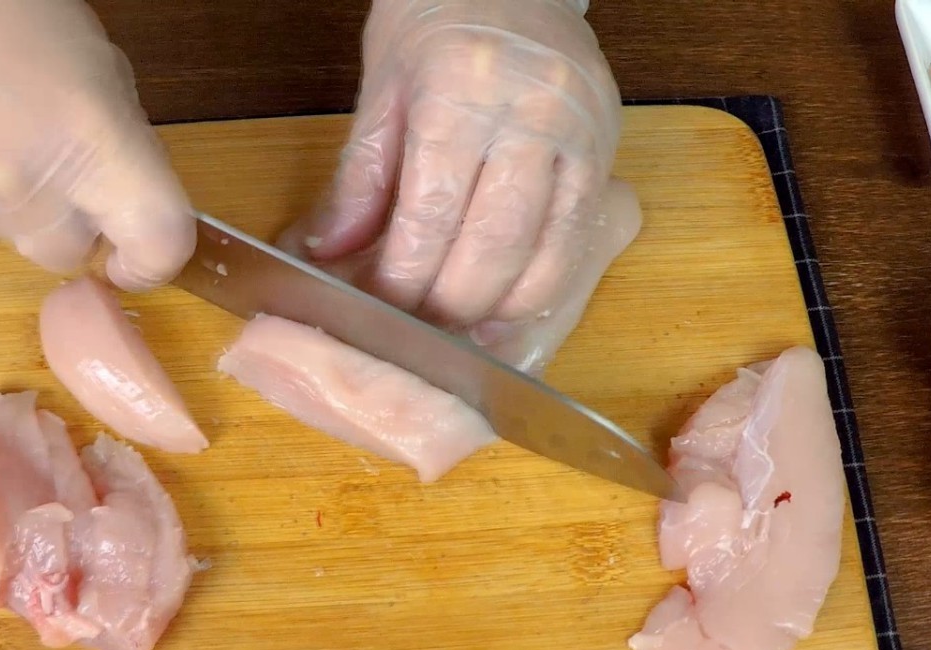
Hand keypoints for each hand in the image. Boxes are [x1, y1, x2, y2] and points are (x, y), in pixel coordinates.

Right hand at [0, 0, 193, 288]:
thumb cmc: (4, 10)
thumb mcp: (98, 66)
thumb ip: (119, 146)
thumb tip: (124, 206)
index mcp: (97, 139)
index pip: (156, 238)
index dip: (153, 261)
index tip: (135, 261)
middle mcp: (30, 180)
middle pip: (65, 252)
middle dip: (61, 222)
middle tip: (36, 159)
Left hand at [282, 0, 628, 364]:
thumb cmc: (438, 14)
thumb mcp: (383, 86)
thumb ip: (360, 177)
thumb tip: (325, 252)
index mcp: (462, 92)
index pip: (431, 217)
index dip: (403, 282)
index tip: (377, 315)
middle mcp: (532, 116)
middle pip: (491, 249)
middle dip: (448, 309)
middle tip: (414, 336)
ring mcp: (580, 137)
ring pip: (544, 257)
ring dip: (498, 312)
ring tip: (459, 335)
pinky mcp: (606, 155)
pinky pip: (578, 243)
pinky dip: (542, 289)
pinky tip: (507, 310)